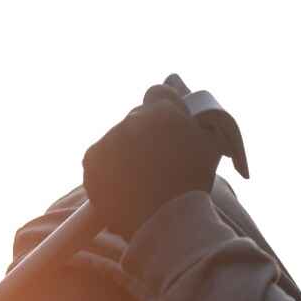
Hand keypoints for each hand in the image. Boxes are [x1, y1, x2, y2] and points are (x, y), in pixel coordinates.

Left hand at [82, 81, 220, 235]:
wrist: (165, 222)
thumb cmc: (193, 185)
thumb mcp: (209, 144)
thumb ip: (196, 110)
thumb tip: (173, 78)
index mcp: (163, 110)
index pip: (157, 93)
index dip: (164, 112)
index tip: (167, 131)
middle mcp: (133, 119)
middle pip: (136, 118)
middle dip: (144, 134)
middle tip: (156, 162)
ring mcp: (109, 138)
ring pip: (117, 138)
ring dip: (125, 151)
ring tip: (140, 179)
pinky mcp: (91, 158)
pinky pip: (99, 156)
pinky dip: (106, 166)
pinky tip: (122, 183)